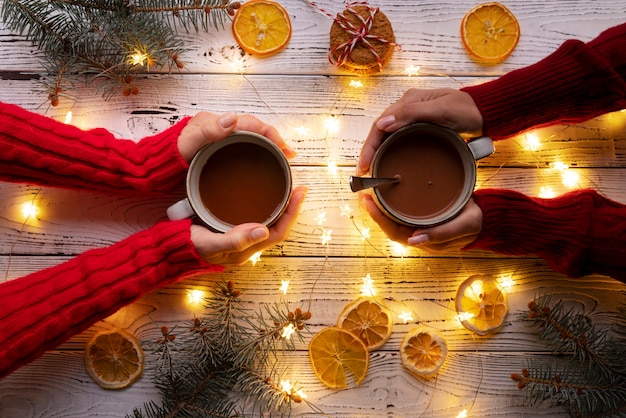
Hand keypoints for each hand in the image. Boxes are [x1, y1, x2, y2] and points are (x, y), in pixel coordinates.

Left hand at [177, 111, 296, 161]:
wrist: (158, 163)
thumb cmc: (171, 154)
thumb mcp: (189, 143)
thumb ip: (208, 131)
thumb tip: (232, 118)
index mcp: (217, 122)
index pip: (251, 123)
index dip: (271, 134)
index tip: (284, 148)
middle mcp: (220, 125)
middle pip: (255, 129)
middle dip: (275, 139)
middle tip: (288, 155)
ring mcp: (220, 135)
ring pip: (251, 136)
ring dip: (268, 145)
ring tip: (281, 157)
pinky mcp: (218, 145)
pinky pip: (243, 144)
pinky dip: (257, 149)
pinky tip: (262, 159)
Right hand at [190, 185, 306, 264]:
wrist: (171, 248)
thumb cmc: (189, 245)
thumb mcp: (209, 243)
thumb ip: (234, 240)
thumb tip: (263, 232)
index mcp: (247, 250)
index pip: (279, 232)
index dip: (292, 213)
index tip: (300, 191)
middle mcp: (248, 245)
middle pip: (279, 227)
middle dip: (291, 208)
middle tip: (299, 187)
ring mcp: (242, 238)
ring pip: (270, 223)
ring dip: (282, 207)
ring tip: (289, 188)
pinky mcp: (234, 229)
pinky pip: (258, 218)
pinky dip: (268, 206)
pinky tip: (267, 194)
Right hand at [357, 88, 483, 174]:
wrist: (484, 112)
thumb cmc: (466, 109)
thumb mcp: (440, 110)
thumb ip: (411, 113)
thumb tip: (383, 124)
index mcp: (408, 101)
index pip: (380, 124)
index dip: (369, 145)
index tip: (364, 164)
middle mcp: (406, 108)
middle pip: (380, 131)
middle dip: (369, 151)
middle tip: (363, 172)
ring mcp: (412, 118)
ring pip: (387, 136)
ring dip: (377, 152)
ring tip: (370, 170)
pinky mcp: (419, 127)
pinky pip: (397, 139)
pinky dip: (388, 151)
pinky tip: (386, 161)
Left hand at [359, 193, 482, 252]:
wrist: (485, 220)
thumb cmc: (474, 222)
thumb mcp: (464, 225)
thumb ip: (443, 233)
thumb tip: (415, 240)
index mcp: (426, 241)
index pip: (395, 232)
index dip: (380, 219)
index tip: (369, 202)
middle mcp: (418, 238)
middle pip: (390, 228)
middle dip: (374, 213)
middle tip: (363, 194)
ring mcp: (418, 231)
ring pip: (393, 223)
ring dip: (379, 211)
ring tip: (368, 193)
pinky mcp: (420, 222)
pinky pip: (400, 218)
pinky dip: (388, 208)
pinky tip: (381, 197)